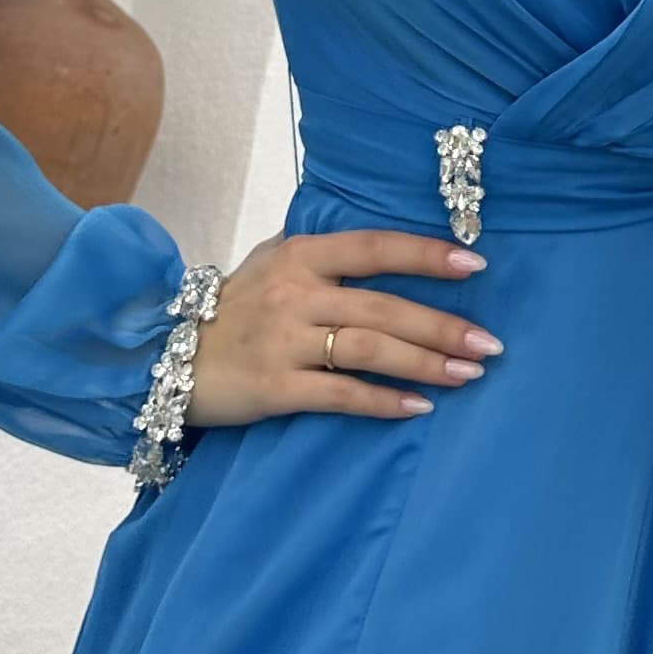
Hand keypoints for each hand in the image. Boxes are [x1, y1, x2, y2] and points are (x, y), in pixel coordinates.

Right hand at [185, 228, 499, 426]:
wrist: (162, 356)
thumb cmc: (229, 310)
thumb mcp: (267, 262)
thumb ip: (319, 252)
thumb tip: (381, 246)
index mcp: (298, 256)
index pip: (374, 248)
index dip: (427, 254)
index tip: (476, 265)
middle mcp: (293, 293)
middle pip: (383, 306)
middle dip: (443, 326)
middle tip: (490, 345)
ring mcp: (283, 341)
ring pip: (370, 349)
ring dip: (426, 363)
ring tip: (469, 375)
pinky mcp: (274, 388)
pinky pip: (341, 394)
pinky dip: (384, 401)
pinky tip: (419, 407)